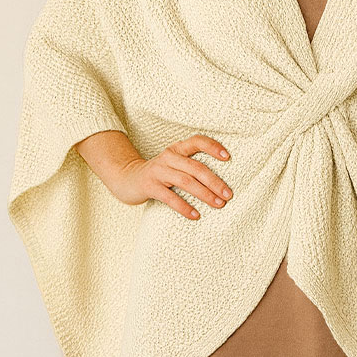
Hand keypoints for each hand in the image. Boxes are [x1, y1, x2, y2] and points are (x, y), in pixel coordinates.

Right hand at [109, 134, 232, 218]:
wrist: (127, 179)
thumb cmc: (159, 173)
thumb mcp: (174, 163)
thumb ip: (191, 165)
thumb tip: (222, 180)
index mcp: (177, 149)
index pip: (197, 141)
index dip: (213, 147)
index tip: (228, 157)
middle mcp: (168, 157)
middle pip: (196, 167)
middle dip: (214, 181)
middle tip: (228, 194)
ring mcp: (158, 171)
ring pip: (186, 182)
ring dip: (205, 194)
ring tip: (219, 204)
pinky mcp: (150, 186)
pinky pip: (170, 198)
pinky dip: (184, 207)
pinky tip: (196, 215)